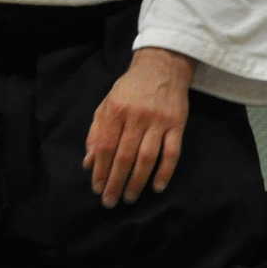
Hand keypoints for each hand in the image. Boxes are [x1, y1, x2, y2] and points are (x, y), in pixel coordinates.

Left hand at [83, 46, 191, 207]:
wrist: (162, 65)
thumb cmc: (131, 88)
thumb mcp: (107, 103)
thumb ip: (96, 131)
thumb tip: (88, 162)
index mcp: (115, 110)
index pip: (104, 146)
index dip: (100, 170)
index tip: (97, 188)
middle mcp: (136, 116)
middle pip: (124, 156)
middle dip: (115, 182)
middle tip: (110, 201)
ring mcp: (158, 120)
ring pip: (147, 157)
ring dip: (137, 181)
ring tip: (130, 197)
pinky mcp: (177, 123)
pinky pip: (172, 152)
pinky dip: (165, 171)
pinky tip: (158, 186)